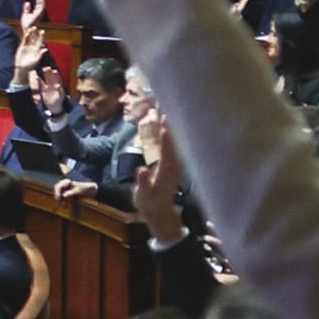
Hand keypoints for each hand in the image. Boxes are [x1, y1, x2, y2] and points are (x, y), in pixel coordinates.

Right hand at [130, 121, 184, 241]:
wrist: (158, 212)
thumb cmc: (149, 203)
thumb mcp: (143, 195)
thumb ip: (143, 182)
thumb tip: (142, 169)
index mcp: (167, 171)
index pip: (168, 150)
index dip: (166, 136)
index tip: (164, 120)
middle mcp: (175, 165)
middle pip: (175, 142)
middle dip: (170, 125)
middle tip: (165, 106)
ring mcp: (176, 164)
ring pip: (176, 142)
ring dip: (171, 127)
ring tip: (166, 111)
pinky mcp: (174, 164)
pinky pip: (173, 145)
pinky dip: (171, 134)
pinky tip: (167, 125)